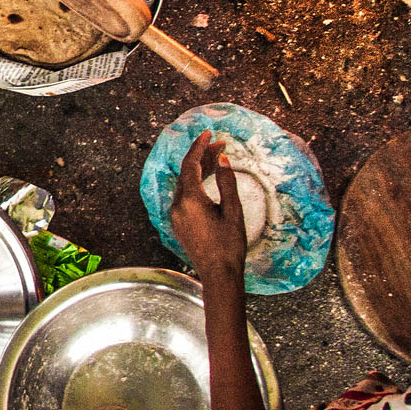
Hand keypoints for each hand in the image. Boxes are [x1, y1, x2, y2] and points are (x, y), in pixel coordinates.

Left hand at [171, 132, 247, 287]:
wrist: (218, 276)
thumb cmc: (229, 246)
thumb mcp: (233, 212)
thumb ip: (228, 183)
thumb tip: (222, 160)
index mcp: (190, 200)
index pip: (191, 164)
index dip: (200, 146)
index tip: (209, 133)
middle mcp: (178, 206)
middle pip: (187, 172)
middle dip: (203, 156)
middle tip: (220, 143)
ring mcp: (176, 215)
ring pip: (186, 184)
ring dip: (201, 169)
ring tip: (219, 158)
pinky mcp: (179, 223)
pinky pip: (186, 196)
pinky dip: (197, 184)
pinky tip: (210, 179)